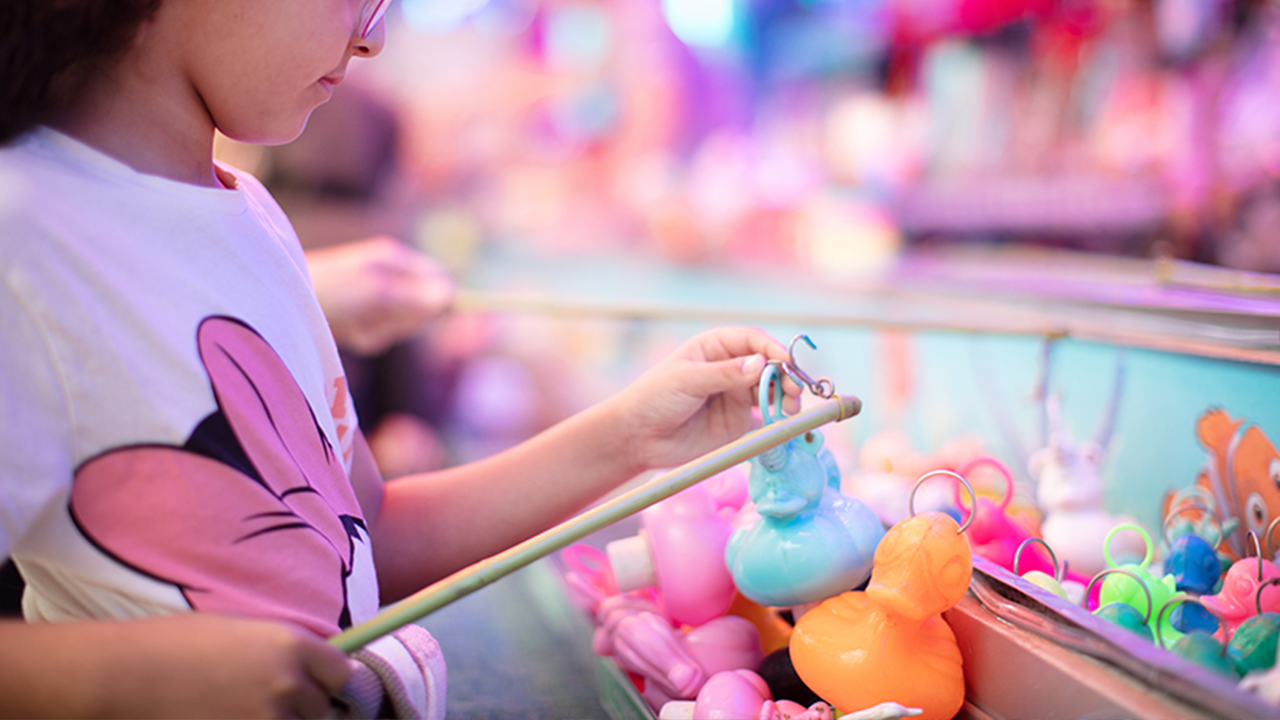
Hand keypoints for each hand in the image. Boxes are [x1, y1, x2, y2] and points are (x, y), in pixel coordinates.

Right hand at [0, 614, 350, 718]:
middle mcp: (288, 682)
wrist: (123, 675)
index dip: (326, 680)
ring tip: (235, 708)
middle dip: (298, 707)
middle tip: (257, 699)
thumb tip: (317, 667)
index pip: (341, 673)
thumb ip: (283, 650)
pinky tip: (226, 717)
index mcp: (291, 645)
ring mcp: (267, 718)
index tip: (312, 684)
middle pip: (319, 708)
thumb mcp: (240, 631)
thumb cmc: (175, 646)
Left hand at [306, 236, 453, 355]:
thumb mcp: (377, 291)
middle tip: (378, 315)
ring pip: (399, 328)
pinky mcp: (359, 319)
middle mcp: (388, 277)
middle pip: (423, 309)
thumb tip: (451, 295)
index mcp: (395, 259)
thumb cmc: (330, 290)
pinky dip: (364, 338)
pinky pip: (378, 338)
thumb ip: (415, 295)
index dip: (442, 300)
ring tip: (354, 321)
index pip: (439, 279)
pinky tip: (345, 330)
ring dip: (380, 331)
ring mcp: (374, 300)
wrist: (280, 302)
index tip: (443, 316)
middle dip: (403, 320)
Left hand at [607, 326, 801, 472]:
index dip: (773, 349)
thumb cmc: (654, 398)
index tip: (787, 362)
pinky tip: (783, 424)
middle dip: (785, 375)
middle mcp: (730, 369)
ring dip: (785, 397)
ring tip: (791, 408)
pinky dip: (777, 420)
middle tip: (795, 390)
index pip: (752, 340)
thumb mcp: (687, 380)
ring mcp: (735, 396)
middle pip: (768, 366)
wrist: (637, 438)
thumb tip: (760, 364)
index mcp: (715, 348)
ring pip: (771, 391)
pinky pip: (764, 419)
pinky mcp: (737, 423)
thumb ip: (724, 373)